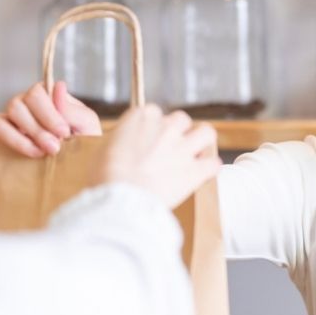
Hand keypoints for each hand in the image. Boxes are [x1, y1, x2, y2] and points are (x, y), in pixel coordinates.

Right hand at [0, 81, 102, 157]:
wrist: (82, 165)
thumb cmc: (85, 141)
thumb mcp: (87, 124)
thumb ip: (72, 108)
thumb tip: (58, 87)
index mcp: (45, 96)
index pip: (35, 94)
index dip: (48, 114)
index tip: (64, 133)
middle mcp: (24, 104)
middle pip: (15, 107)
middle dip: (35, 130)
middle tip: (54, 148)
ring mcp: (10, 120)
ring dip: (17, 139)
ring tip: (37, 153)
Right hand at [93, 105, 220, 208]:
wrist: (121, 202)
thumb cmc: (106, 179)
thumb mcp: (101, 150)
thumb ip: (118, 140)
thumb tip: (121, 144)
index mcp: (141, 117)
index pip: (153, 112)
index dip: (152, 128)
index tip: (148, 141)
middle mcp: (165, 127)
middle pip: (180, 119)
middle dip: (177, 133)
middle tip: (170, 149)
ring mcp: (183, 147)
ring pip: (206, 132)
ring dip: (202, 142)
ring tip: (195, 153)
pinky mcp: (196, 170)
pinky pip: (214, 163)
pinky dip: (209, 169)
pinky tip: (202, 175)